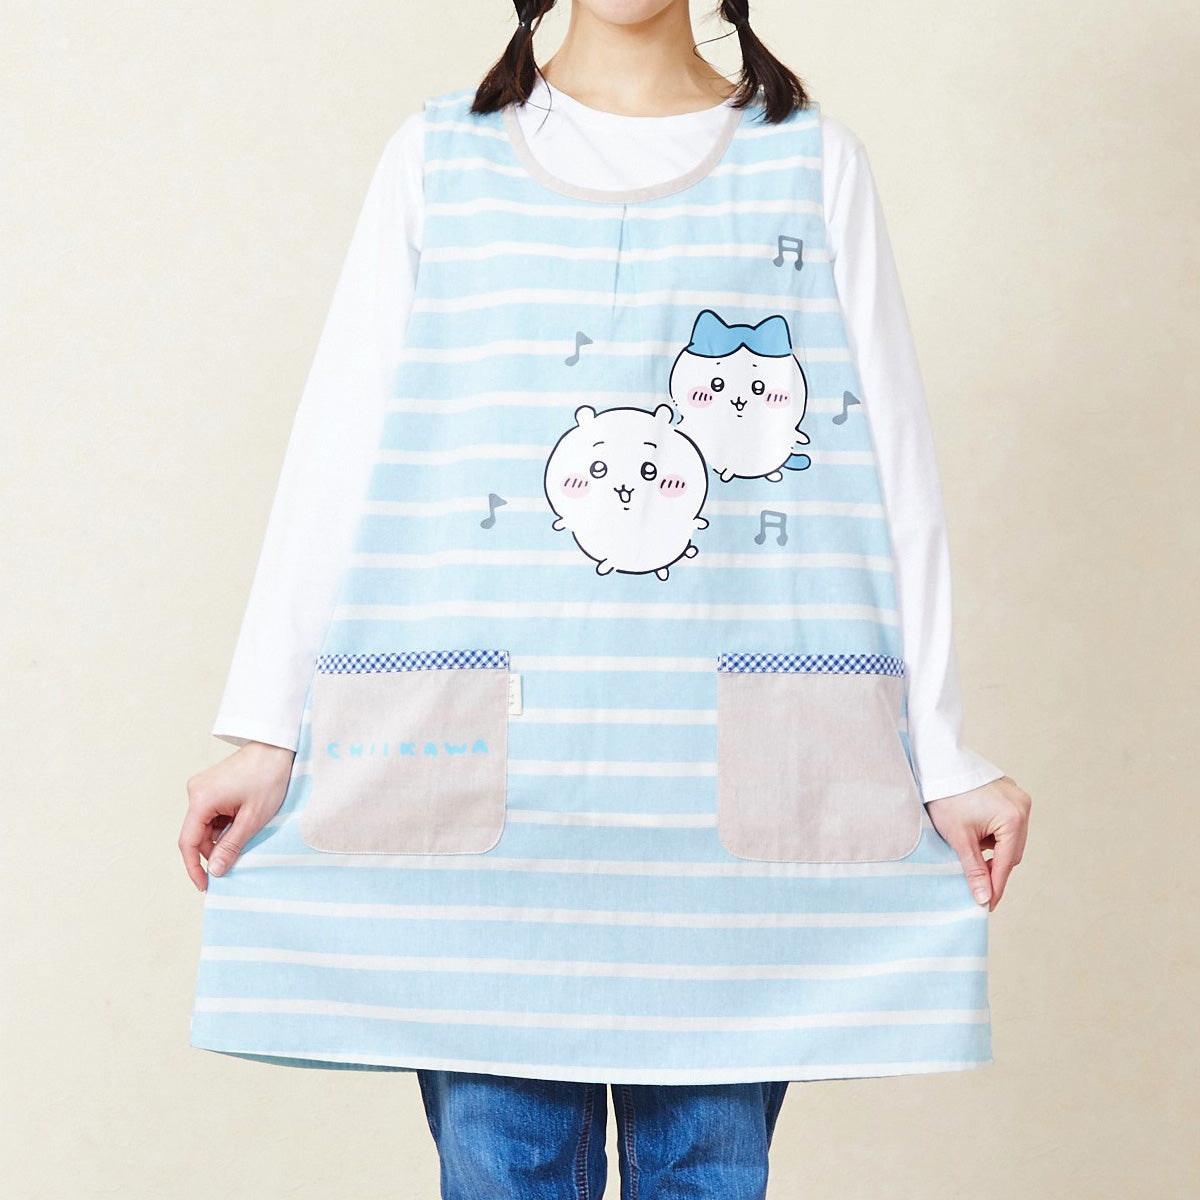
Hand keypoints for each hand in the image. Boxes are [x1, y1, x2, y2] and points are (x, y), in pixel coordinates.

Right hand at [179, 741, 295, 890]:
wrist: (276, 747)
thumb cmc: (268, 777)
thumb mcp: (253, 818)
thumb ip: (232, 846)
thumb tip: (215, 871)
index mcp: (201, 799)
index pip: (188, 843)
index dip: (194, 868)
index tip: (205, 885)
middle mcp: (195, 792)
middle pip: (196, 835)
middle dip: (214, 850)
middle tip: (236, 859)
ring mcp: (201, 788)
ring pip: (205, 826)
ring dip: (222, 836)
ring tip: (247, 832)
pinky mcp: (210, 786)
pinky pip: (211, 814)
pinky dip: (224, 824)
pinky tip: (243, 821)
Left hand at [924, 776, 1030, 910]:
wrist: (938, 764)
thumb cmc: (946, 798)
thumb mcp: (959, 838)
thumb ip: (974, 870)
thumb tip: (984, 899)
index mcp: (1013, 819)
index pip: (1006, 864)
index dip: (996, 887)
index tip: (987, 906)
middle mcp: (1022, 807)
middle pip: (1011, 852)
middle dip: (993, 867)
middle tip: (975, 882)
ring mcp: (1018, 798)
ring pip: (1010, 838)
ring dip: (993, 849)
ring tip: (970, 850)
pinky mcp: (1010, 793)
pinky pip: (1007, 823)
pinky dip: (993, 833)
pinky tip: (975, 832)